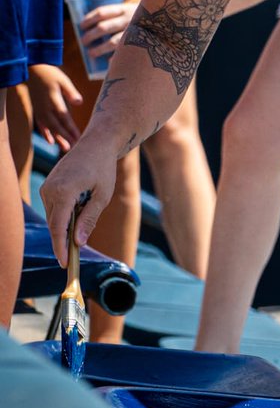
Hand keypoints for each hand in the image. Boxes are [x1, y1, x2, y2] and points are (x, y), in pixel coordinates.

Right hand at [27, 65, 82, 150]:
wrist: (33, 72)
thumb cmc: (51, 75)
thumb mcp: (63, 80)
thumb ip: (71, 92)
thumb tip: (79, 102)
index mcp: (53, 99)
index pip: (63, 116)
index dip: (70, 128)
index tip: (78, 137)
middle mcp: (45, 107)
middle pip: (56, 125)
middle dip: (65, 137)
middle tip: (74, 147)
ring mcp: (40, 110)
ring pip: (49, 127)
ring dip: (58, 138)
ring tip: (66, 148)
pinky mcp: (37, 111)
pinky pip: (41, 125)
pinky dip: (46, 133)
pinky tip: (51, 142)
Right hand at [41, 139, 118, 265]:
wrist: (97, 144)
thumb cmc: (103, 169)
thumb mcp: (102, 196)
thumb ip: (89, 219)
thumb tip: (79, 242)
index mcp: (64, 191)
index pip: (58, 227)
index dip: (61, 247)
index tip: (65, 263)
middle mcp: (50, 189)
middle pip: (54, 225)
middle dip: (63, 241)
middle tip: (74, 257)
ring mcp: (47, 187)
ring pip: (53, 218)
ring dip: (65, 227)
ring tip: (80, 231)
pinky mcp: (47, 186)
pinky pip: (53, 208)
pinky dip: (63, 216)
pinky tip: (76, 216)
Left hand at [79, 0, 137, 56]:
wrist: (170, 24)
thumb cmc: (142, 19)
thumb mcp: (132, 11)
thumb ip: (117, 16)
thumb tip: (92, 27)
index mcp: (124, 9)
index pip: (101, 12)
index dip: (89, 19)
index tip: (82, 26)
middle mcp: (129, 19)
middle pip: (103, 27)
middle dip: (90, 35)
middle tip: (84, 41)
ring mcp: (136, 32)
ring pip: (113, 42)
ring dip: (99, 49)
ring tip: (91, 53)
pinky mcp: (142, 45)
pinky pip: (124, 52)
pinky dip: (115, 58)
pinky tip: (108, 61)